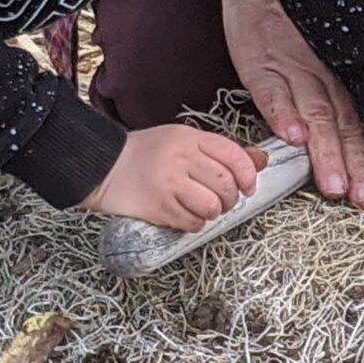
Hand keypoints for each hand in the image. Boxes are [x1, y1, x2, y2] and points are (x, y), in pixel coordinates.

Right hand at [82, 125, 260, 230]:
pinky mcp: (159, 208)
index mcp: (190, 138)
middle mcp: (181, 159)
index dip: (248, 175)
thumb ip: (218, 152)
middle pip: (226, 184)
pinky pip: (193, 222)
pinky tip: (185, 214)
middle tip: (223, 200)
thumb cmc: (146, 154)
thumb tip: (259, 161)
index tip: (248, 187)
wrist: (104, 166)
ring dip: (214, 213)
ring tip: (203, 208)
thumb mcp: (183, 140)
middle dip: (231, 198)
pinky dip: (195, 223)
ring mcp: (170, 184)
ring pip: (213, 207)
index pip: (234, 156)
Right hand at [210, 0, 363, 209]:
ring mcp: (290, 70)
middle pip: (341, 124)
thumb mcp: (329, 45)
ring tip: (330, 181)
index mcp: (338, 73)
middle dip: (351, 164)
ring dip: (323, 150)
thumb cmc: (296, 14)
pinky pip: (271, 91)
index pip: (358, 121)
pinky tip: (291, 135)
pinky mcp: (259, 64)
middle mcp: (320, 74)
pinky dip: (282, 113)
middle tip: (360, 196)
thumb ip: (342, 84)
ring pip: (312, 114)